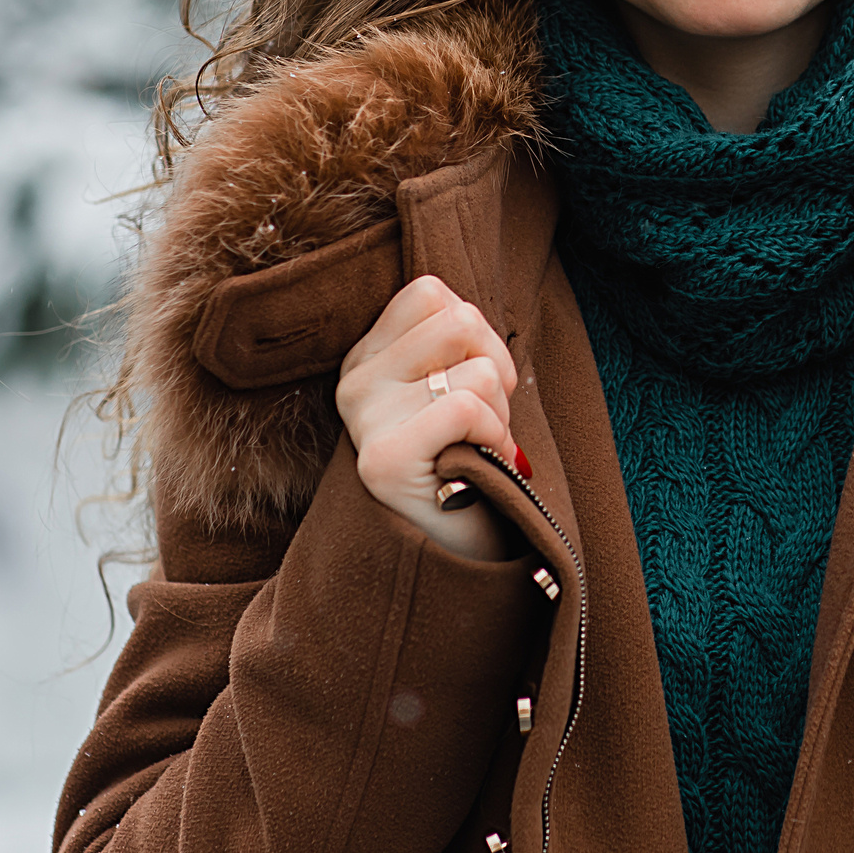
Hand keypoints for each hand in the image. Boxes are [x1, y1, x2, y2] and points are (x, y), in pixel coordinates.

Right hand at [336, 276, 524, 561]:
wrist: (448, 559)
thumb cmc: (464, 465)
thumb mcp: (450, 390)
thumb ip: (452, 345)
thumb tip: (470, 312)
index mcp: (366, 357)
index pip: (431, 293)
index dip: (474, 332)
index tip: (472, 381)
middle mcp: (354, 382)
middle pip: (459, 319)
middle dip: (495, 368)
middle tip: (481, 420)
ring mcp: (362, 419)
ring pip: (476, 367)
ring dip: (499, 412)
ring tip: (475, 448)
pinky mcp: (383, 458)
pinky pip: (469, 407)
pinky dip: (493, 436)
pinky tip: (476, 465)